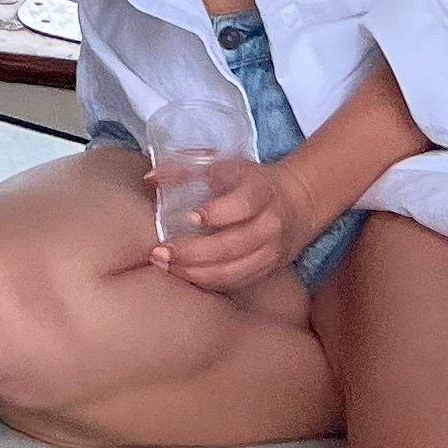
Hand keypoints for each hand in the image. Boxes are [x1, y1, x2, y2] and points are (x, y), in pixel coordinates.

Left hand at [145, 151, 306, 292]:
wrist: (298, 202)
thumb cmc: (252, 182)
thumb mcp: (227, 165)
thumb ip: (188, 168)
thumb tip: (150, 178)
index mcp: (262, 191)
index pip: (243, 205)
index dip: (217, 212)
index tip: (189, 217)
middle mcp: (270, 224)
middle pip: (234, 244)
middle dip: (194, 252)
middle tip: (161, 251)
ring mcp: (270, 251)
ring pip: (234, 270)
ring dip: (196, 272)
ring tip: (166, 266)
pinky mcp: (266, 270)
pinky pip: (236, 282)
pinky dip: (208, 282)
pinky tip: (184, 275)